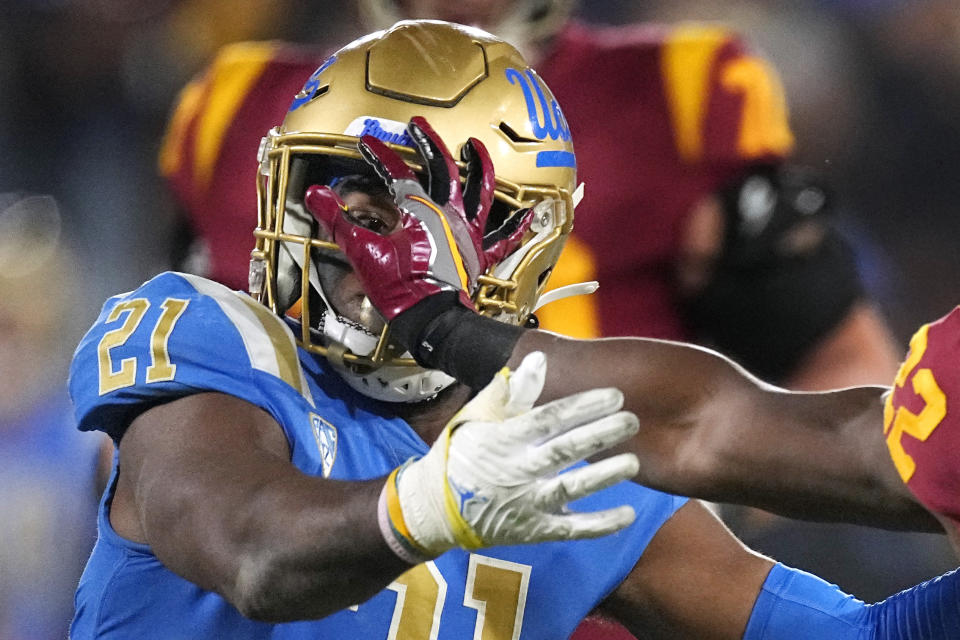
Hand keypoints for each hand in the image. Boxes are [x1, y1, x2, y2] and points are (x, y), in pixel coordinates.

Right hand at [304, 116, 532, 320]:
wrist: (431, 321)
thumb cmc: (400, 288)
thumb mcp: (362, 252)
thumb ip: (338, 220)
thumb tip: (314, 194)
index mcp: (419, 210)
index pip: (396, 173)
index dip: (380, 154)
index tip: (366, 142)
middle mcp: (448, 214)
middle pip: (442, 169)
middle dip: (430, 143)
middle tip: (420, 125)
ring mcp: (467, 233)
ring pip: (479, 191)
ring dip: (479, 166)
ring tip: (476, 147)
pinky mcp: (478, 255)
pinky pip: (503, 239)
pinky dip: (516, 227)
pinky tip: (528, 214)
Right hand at [378, 351, 640, 562]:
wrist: (435, 508)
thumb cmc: (461, 454)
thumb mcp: (478, 416)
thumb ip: (511, 391)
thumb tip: (539, 358)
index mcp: (504, 439)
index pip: (548, 419)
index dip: (582, 406)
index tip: (614, 395)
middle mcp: (516, 470)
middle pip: (564, 451)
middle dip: (600, 435)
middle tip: (632, 421)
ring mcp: (526, 504)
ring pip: (570, 489)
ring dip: (603, 477)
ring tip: (633, 463)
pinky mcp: (533, 531)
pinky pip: (570, 529)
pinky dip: (600, 524)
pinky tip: (628, 514)